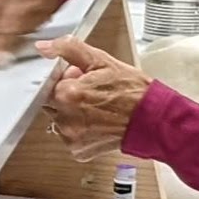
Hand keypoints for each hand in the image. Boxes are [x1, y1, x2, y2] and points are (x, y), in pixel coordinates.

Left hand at [36, 37, 148, 161]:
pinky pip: (70, 137)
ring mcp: (72, 137)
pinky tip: (97, 122)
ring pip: (59, 121)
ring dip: (71, 114)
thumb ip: (69, 49)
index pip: (47, 84)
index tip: (79, 79)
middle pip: (51, 103)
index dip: (65, 80)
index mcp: (68, 94)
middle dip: (67, 96)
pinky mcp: (78, 151)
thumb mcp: (102, 61)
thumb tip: (45, 47)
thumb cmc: (133, 91)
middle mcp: (66, 118)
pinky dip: (79, 130)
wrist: (153, 119)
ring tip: (97, 108)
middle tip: (91, 94)